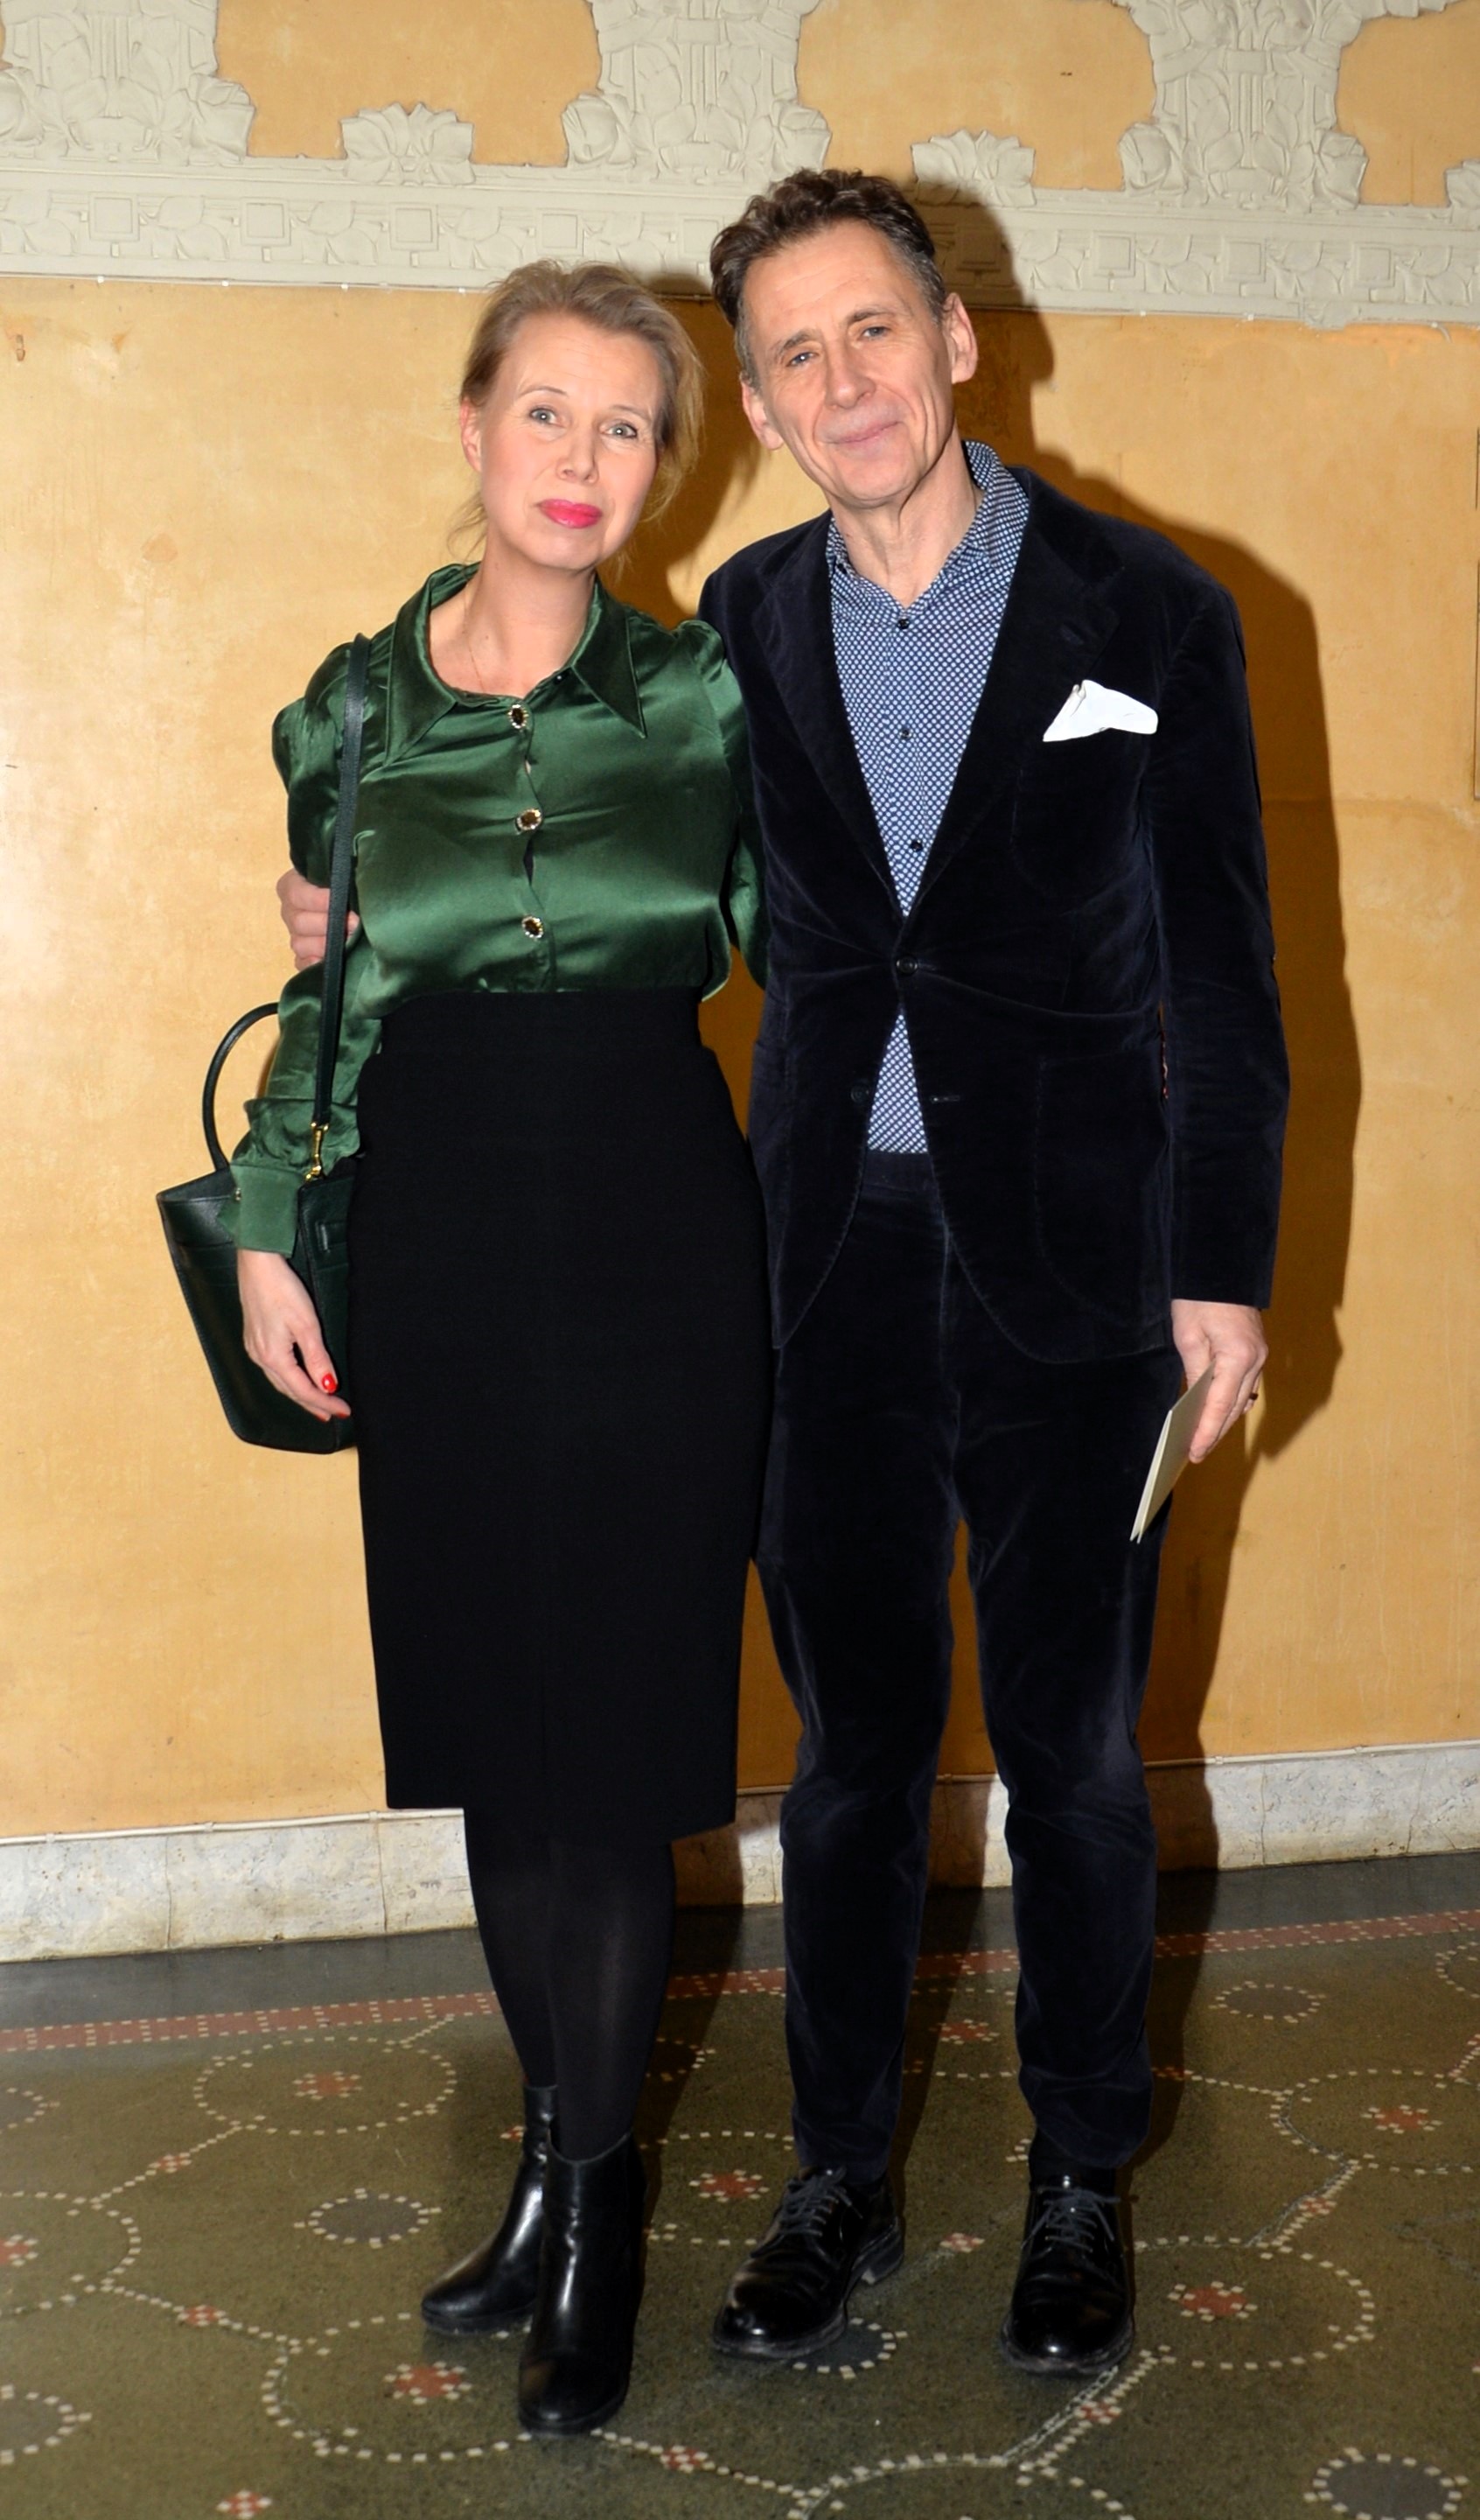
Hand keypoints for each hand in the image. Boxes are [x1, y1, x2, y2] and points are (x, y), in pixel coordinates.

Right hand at [237, 1247, 350, 1420]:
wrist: (257, 1264)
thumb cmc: (282, 1290)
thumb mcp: (306, 1324)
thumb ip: (317, 1358)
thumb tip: (328, 1386)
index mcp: (273, 1357)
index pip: (304, 1390)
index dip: (324, 1402)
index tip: (343, 1410)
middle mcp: (260, 1358)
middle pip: (290, 1390)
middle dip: (312, 1403)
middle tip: (332, 1413)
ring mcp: (254, 1348)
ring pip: (280, 1381)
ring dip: (300, 1394)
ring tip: (317, 1402)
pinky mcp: (253, 1339)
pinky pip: (273, 1369)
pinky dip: (288, 1380)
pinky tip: (295, 1379)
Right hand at [276, 866, 354, 970]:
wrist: (351, 899)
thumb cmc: (346, 881)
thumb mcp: (342, 874)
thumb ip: (343, 881)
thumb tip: (352, 899)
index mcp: (292, 885)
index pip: (296, 894)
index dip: (319, 900)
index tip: (342, 903)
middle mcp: (290, 911)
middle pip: (299, 922)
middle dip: (329, 925)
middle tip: (354, 924)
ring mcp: (295, 935)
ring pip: (299, 945)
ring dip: (326, 945)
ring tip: (349, 941)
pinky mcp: (302, 956)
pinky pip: (301, 964)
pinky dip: (316, 964)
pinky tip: (333, 960)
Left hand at [1169, 1298, 1266, 1462]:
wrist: (1220, 1269)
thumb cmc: (1200, 1299)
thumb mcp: (1189, 1336)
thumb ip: (1196, 1372)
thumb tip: (1197, 1402)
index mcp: (1238, 1356)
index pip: (1221, 1405)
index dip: (1207, 1431)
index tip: (1195, 1451)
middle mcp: (1256, 1359)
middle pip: (1235, 1406)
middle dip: (1216, 1431)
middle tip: (1196, 1453)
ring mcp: (1260, 1355)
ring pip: (1242, 1397)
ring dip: (1225, 1419)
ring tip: (1204, 1439)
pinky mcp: (1257, 1351)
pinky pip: (1245, 1384)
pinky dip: (1231, 1401)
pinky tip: (1218, 1413)